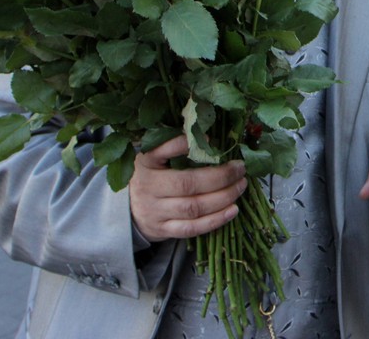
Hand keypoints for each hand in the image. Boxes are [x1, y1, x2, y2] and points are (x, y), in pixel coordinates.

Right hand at [129, 135, 247, 242]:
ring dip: (223, 197)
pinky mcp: (164, 230)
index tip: (210, 140)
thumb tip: (206, 138)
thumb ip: (173, 146)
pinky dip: (215, 220)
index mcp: (146, 165)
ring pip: (193, 208)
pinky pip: (192, 228)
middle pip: (187, 184)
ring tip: (240, 186)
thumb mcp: (154, 156)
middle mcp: (149, 189)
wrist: (128, 209)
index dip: (184, 147)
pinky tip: (233, 210)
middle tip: (240, 169)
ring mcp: (156, 212)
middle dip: (220, 177)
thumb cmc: (151, 175)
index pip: (162, 153)